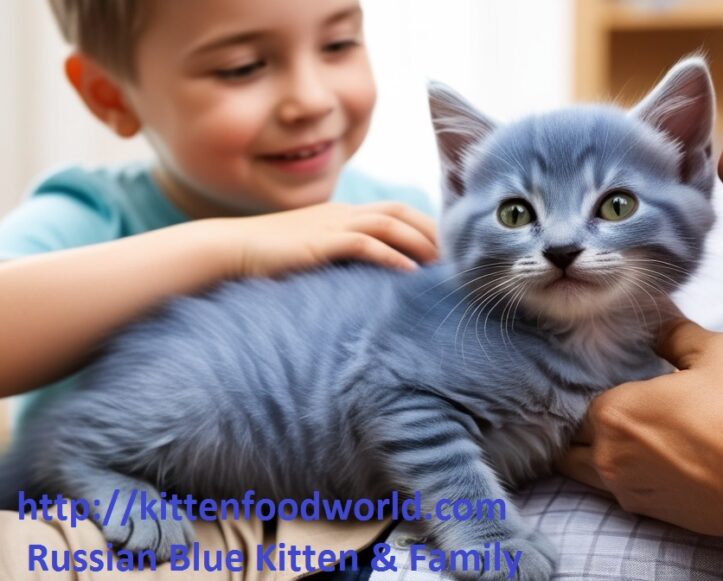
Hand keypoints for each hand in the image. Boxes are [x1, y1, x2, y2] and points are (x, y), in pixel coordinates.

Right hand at [212, 202, 438, 278]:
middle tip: (456, 255)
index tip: (445, 248)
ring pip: (388, 225)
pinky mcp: (319, 243)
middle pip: (399, 211)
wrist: (227, 250)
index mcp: (341, 214)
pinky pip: (363, 244)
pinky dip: (389, 256)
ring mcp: (330, 225)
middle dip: (431, 230)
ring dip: (419, 242)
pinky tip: (408, 272)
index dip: (424, 225)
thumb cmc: (267, 258)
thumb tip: (366, 277)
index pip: (394, 210)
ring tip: (442, 264)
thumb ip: (338, 258)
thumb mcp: (311, 253)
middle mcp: (341, 214)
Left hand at [558, 316, 722, 537]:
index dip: (603, 386)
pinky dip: (637, 477)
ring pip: (595, 471)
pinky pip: (628, 492)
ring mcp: (631, 492)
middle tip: (628, 409)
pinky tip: (667, 461)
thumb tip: (658, 315)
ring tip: (645, 436)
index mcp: (613, 412)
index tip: (625, 381)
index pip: (584, 397)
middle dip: (591, 426)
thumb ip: (676, 333)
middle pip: (577, 440)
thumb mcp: (716, 351)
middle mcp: (609, 457)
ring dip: (609, 454)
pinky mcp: (656, 518)